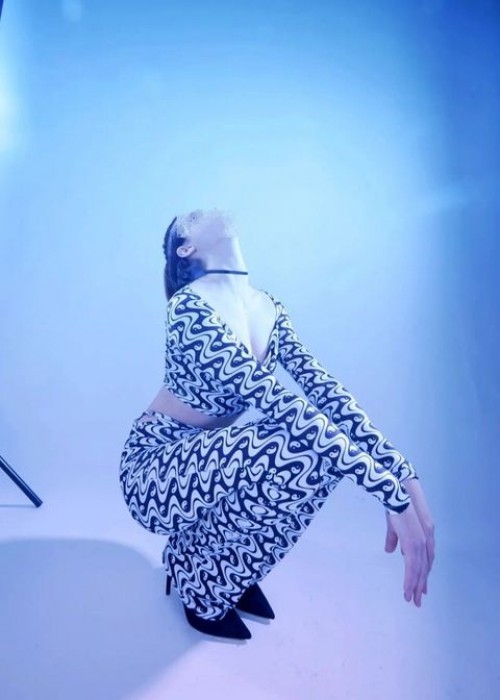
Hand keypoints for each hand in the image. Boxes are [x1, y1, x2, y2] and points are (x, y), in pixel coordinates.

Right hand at [384, 487, 434, 606]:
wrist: (396, 497)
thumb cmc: (395, 508)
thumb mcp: (394, 526)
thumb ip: (394, 539)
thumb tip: (390, 551)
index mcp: (424, 537)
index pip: (425, 561)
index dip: (423, 575)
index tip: (421, 588)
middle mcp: (426, 543)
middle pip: (425, 569)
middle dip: (421, 585)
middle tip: (418, 600)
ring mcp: (420, 545)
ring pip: (419, 572)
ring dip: (415, 587)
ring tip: (411, 600)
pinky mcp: (413, 546)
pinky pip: (412, 568)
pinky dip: (410, 581)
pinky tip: (407, 590)